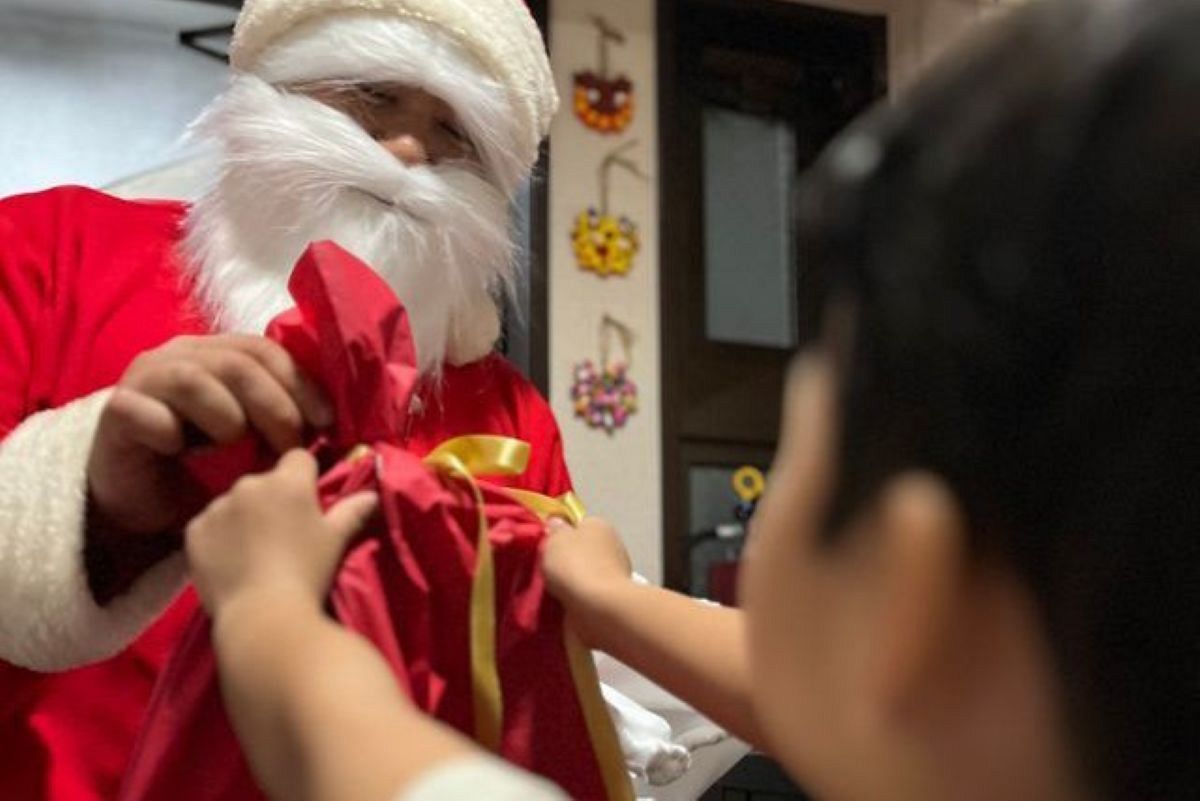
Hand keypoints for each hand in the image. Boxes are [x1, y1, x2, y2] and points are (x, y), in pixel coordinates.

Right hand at [88, 335, 332, 534]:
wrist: (142, 502)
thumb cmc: (204, 468)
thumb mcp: (255, 443)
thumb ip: (285, 424)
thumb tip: (336, 428)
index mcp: (220, 354)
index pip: (268, 351)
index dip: (301, 383)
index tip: (328, 422)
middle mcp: (181, 355)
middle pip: (238, 363)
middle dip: (275, 405)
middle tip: (292, 445)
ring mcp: (144, 378)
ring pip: (194, 379)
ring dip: (226, 417)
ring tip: (233, 447)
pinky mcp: (116, 410)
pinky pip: (146, 412)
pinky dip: (169, 432)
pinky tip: (178, 451)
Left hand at [185, 449, 377, 618]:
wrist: (263, 616)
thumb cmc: (308, 573)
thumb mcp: (336, 540)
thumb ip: (352, 511)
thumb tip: (371, 495)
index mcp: (288, 481)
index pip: (298, 458)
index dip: (305, 478)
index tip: (308, 504)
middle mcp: (250, 484)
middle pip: (264, 481)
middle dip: (272, 499)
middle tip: (281, 534)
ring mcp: (218, 506)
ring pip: (234, 502)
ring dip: (243, 517)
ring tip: (252, 552)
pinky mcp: (194, 530)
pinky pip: (209, 524)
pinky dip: (218, 537)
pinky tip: (229, 561)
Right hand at [542, 517, 633, 646]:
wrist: (597, 608)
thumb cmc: (575, 565)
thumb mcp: (554, 538)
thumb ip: (554, 530)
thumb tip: (557, 524)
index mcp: (599, 525)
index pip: (577, 525)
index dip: (560, 535)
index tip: (545, 546)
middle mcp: (611, 547)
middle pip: (580, 552)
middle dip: (563, 562)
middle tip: (543, 571)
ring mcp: (613, 576)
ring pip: (582, 577)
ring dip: (568, 585)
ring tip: (547, 593)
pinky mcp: (609, 601)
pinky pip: (584, 598)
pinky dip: (573, 602)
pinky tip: (559, 607)